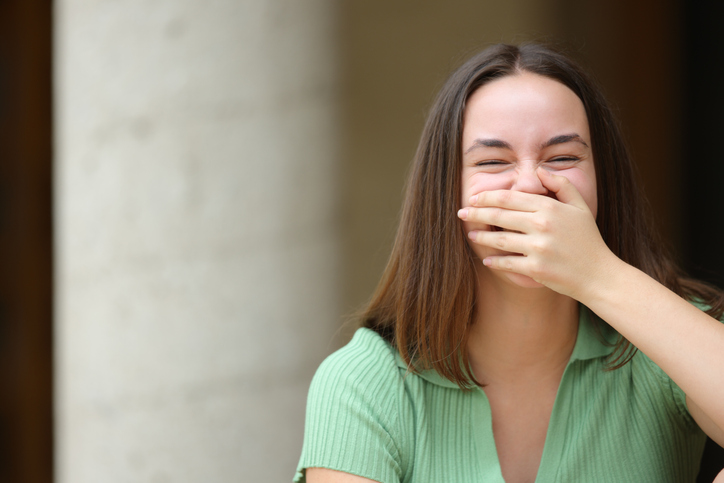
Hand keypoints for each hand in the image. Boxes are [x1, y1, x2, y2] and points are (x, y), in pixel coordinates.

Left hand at [457, 168, 619, 300]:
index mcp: (550, 208)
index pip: (510, 198)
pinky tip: (486, 259)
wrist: (599, 275)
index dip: (488, 197)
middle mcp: (542, 225)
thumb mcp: (579, 207)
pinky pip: (507, 263)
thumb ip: (561, 185)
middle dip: (476, 214)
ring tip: (471, 235)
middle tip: (461, 213)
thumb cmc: (588, 239)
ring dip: (481, 237)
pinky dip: (494, 261)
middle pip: (499, 216)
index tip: (474, 198)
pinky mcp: (536, 269)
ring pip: (499, 240)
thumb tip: (540, 171)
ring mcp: (538, 248)